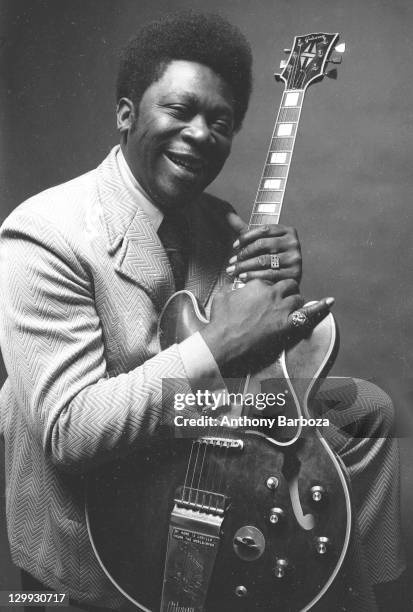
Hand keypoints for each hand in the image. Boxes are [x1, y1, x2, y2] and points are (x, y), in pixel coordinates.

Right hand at [200, 278, 332, 375]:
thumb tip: (233, 284)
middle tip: (281, 301)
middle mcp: (272, 293)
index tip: (266, 296)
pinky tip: (330, 301)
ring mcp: (281, 309)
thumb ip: (231, 287)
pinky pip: (309, 313)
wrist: (223, 343)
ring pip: (298, 298)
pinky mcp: (287, 325)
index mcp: (257, 284)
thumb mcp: (222, 297)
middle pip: (288, 285)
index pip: (271, 280)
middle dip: (286, 291)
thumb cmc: (220, 321)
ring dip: (296, 302)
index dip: (269, 289)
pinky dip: (321, 307)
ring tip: (291, 310)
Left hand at [225, 212, 301, 283]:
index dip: (246, 237)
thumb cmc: (271, 256)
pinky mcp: (294, 274)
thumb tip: (228, 214)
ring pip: (264, 260)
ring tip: (233, 270)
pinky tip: (242, 277)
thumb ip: (246, 229)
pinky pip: (269, 274)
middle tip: (231, 261)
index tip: (234, 246)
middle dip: (244, 253)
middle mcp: (293, 242)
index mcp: (288, 230)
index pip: (264, 229)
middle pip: (263, 244)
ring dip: (245, 266)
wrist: (287, 278)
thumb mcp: (261, 241)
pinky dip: (253, 275)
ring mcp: (295, 258)